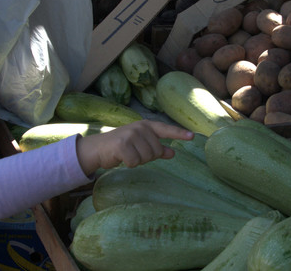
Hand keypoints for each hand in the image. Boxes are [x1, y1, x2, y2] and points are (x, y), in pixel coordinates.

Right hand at [76, 121, 193, 174]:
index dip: (179, 133)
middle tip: (134, 153)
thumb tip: (173, 152)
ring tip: (127, 154)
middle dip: (147, 156)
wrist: (98, 148)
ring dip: (137, 160)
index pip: (165, 129)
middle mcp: (140, 128)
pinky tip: (121, 158)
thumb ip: (157, 147)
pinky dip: (129, 164)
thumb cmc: (121, 146)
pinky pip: (135, 162)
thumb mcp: (140, 144)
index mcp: (146, 126)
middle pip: (156, 151)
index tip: (193, 137)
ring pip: (146, 157)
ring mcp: (130, 135)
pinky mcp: (122, 145)